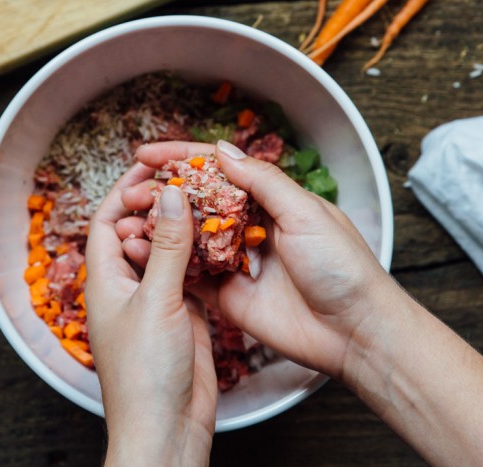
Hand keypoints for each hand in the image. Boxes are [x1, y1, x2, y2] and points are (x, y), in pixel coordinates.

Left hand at [85, 161, 216, 466]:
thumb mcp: (157, 300)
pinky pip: (191, 277)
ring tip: (208, 201)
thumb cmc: (145, 373)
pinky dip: (204, 257)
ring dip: (184, 230)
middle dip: (159, 205)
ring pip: (168, 254)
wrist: (166, 430)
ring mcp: (156, 303)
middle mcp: (128, 288)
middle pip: (140, 234)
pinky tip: (222, 240)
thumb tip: (172, 196)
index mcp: (106, 281)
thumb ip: (168, 247)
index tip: (149, 167)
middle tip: (187, 179)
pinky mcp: (183, 317)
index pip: (107, 222)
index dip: (124, 192)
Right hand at [121, 140, 397, 380]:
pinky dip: (165, 264)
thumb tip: (220, 151)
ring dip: (156, 227)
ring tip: (126, 220)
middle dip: (160, 193)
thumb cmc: (342, 267)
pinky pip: (190, 276)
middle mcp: (248, 225)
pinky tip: (140, 253)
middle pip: (195, 201)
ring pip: (186, 237)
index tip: (146, 153)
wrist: (355, 331)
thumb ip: (261, 181)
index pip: (218, 169)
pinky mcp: (228, 295)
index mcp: (270, 199)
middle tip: (129, 192)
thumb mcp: (304, 212)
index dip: (181, 157)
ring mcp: (235, 260)